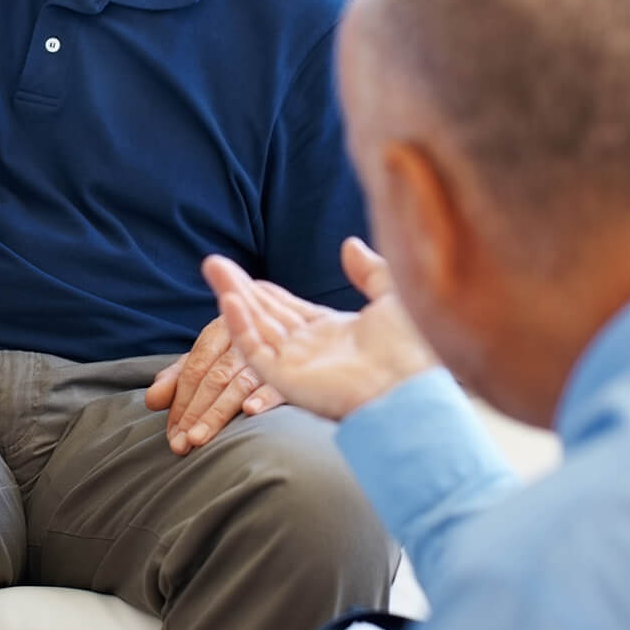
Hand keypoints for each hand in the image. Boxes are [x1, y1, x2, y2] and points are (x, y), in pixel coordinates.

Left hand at [144, 315, 282, 454]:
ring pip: (240, 384)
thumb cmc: (238, 355)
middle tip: (181, 444)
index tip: (172, 434)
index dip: (180, 402)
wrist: (294, 333)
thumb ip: (176, 379)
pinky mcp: (294, 369)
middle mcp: (245, 338)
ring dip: (218, 413)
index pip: (194, 369)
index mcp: (220, 330)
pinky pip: (278, 383)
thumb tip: (151, 401)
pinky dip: (264, 397)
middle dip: (194, 412)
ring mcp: (271, 353)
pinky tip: (249, 412)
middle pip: (215, 377)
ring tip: (198, 439)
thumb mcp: (206, 360)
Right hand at [202, 237, 438, 421]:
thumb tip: (349, 244)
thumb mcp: (393, 296)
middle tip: (213, 263)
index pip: (286, 308)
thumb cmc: (416, 349)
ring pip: (255, 327)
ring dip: (233, 298)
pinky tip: (228, 300)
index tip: (240, 272)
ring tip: (213, 269)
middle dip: (238, 287)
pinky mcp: (288, 381)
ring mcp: (297, 365)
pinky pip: (256, 352)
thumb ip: (369, 271)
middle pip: (264, 314)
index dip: (263, 290)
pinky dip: (241, 327)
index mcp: (332, 333)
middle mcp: (310, 349)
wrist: (417, 385)